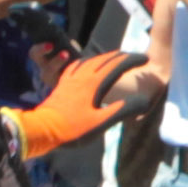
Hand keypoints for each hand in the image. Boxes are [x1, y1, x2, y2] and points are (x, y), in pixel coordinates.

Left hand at [9, 45, 146, 157]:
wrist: (41, 130)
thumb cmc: (72, 128)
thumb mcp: (100, 123)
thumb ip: (123, 110)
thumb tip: (145, 101)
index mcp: (94, 83)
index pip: (117, 64)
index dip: (132, 60)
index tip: (145, 59)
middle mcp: (83, 75)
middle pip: (104, 59)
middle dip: (120, 56)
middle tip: (132, 58)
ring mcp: (71, 78)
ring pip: (91, 60)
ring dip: (105, 57)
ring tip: (114, 59)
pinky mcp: (63, 84)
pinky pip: (77, 66)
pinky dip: (87, 62)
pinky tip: (85, 65)